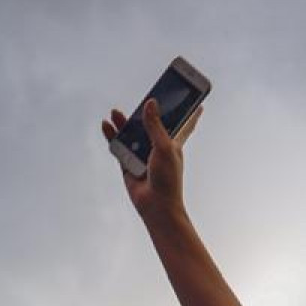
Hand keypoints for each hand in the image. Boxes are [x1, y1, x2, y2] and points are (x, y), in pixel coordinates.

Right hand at [101, 96, 201, 217]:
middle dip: (146, 113)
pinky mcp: (128, 163)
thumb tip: (150, 104)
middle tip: (143, 99)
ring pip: (132, 134)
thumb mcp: (165, 147)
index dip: (192, 113)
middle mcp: (158, 147)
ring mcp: (142, 155)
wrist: (156, 206)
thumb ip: (155, 125)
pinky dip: (112, 136)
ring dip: (124, 123)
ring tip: (116, 112)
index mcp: (173, 143)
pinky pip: (119, 146)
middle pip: (151, 125)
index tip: (199, 103)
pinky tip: (107, 126)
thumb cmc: (167, 180)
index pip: (185, 124)